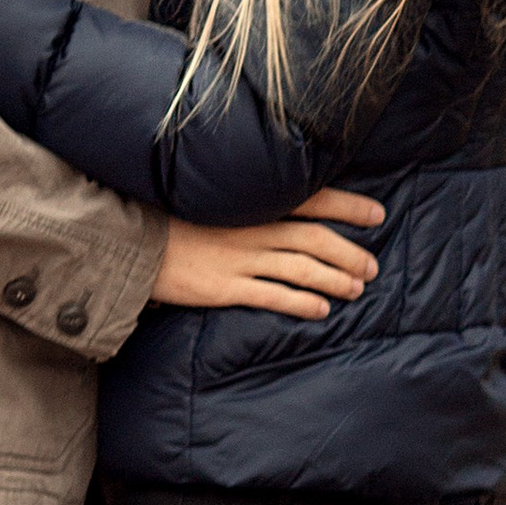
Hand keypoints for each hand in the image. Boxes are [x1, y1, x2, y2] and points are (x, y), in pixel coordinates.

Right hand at [151, 189, 383, 320]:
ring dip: (335, 279)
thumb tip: (281, 201)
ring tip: (357, 289)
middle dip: (350, 252)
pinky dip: (302, 302)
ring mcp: (239, 258)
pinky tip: (322, 309)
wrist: (129, 237)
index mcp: (251, 200)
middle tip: (373, 267)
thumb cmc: (170, 215)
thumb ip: (246, 198)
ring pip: (302, 269)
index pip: (312, 198)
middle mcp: (251, 227)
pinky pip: (273, 295)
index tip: (377, 214)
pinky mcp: (225, 287)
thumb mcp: (211, 195)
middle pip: (315, 238)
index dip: (348, 206)